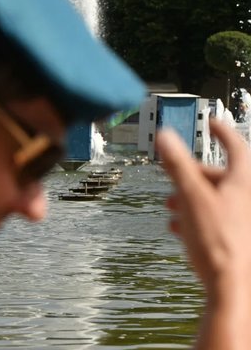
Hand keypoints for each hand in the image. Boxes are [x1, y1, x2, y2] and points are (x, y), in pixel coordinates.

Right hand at [157, 119, 250, 297]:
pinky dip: (198, 217)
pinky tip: (181, 228)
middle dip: (194, 173)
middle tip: (176, 174)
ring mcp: (243, 220)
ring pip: (217, 199)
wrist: (233, 285)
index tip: (213, 123)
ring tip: (172, 205)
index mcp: (242, 183)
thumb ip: (178, 165)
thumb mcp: (191, 196)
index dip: (223, 133)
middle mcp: (247, 199)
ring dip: (192, 198)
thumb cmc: (218, 242)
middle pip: (221, 176)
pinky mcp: (237, 239)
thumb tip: (166, 136)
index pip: (236, 148)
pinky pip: (217, 220)